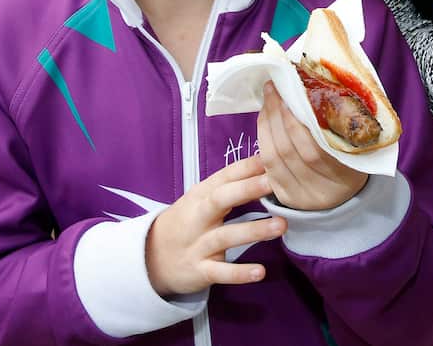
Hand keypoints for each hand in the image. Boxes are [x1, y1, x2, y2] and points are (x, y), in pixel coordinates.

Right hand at [146, 156, 284, 296]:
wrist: (151, 258)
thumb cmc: (187, 222)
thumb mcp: (202, 200)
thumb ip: (231, 185)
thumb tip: (267, 166)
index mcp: (201, 195)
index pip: (225, 176)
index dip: (247, 167)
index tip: (272, 159)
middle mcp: (198, 217)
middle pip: (220, 199)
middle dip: (247, 189)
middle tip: (274, 183)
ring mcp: (198, 245)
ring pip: (225, 235)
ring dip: (253, 230)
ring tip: (281, 225)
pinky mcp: (200, 271)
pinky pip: (221, 273)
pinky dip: (239, 273)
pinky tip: (260, 272)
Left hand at [256, 83, 367, 210]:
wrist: (344, 194)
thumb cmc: (351, 159)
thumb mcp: (356, 145)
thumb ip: (342, 125)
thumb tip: (320, 86)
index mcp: (346, 176)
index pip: (315, 149)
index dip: (297, 121)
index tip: (291, 92)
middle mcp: (322, 191)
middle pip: (291, 150)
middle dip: (278, 114)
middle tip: (274, 87)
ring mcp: (301, 197)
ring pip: (275, 156)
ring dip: (267, 122)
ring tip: (269, 97)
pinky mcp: (284, 196)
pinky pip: (267, 163)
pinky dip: (263, 136)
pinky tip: (265, 118)